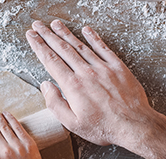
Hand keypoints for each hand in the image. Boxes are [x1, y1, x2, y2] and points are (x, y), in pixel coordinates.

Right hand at [26, 20, 163, 147]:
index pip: (51, 61)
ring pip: (80, 46)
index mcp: (73, 86)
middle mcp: (86, 73)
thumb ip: (56, 104)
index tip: (32, 36)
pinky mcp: (118, 67)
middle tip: (38, 25)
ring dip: (66, 33)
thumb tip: (46, 86)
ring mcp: (103, 68)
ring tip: (55, 24)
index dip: (39, 46)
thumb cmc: (104, 127)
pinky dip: (93, 37)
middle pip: (63, 49)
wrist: (134, 124)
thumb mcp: (73, 124)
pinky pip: (103, 48)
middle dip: (48, 35)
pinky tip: (86, 30)